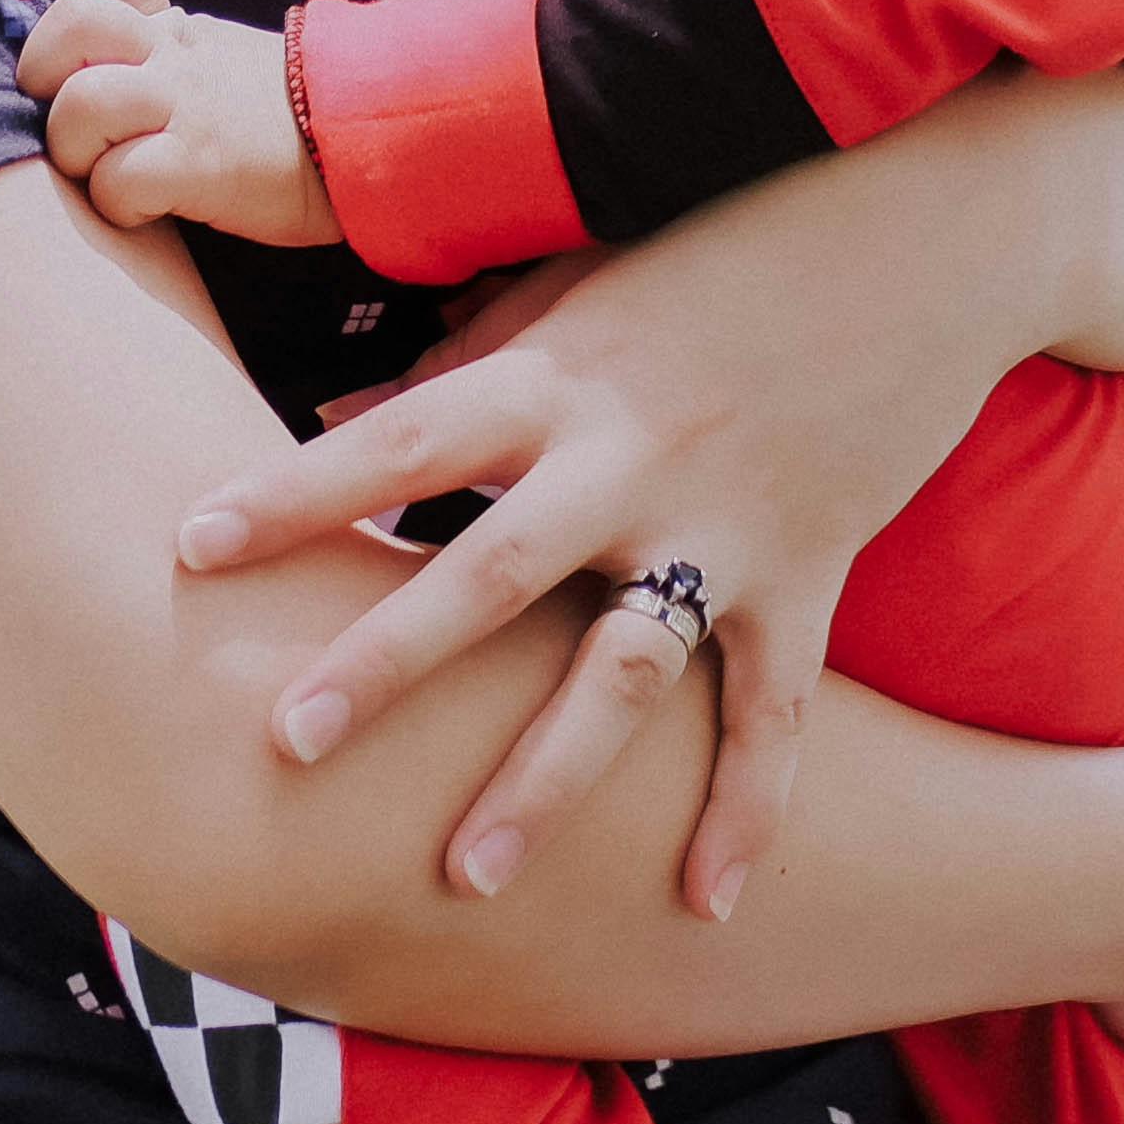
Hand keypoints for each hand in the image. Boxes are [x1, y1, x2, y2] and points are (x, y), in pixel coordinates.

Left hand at [0, 0, 341, 244]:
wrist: (364, 149)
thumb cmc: (283, 119)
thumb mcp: (220, 57)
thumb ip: (159, 49)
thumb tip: (85, 65)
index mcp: (175, 28)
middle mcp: (173, 56)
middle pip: (73, 25)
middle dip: (39, 72)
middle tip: (55, 111)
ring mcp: (186, 107)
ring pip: (83, 105)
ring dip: (74, 150)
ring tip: (103, 173)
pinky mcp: (201, 166)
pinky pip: (120, 180)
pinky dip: (117, 205)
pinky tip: (141, 213)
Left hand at [162, 94, 1077, 917]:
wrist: (933, 219)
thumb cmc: (742, 227)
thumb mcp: (592, 270)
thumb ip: (478, 347)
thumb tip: (347, 408)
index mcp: (559, 373)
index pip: (399, 440)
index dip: (293, 493)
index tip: (190, 545)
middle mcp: (629, 458)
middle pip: (484, 575)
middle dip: (381, 664)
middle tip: (282, 743)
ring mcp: (725, 525)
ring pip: (621, 674)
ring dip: (542, 781)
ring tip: (464, 877)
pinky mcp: (813, 568)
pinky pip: (776, 713)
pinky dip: (748, 811)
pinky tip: (708, 904)